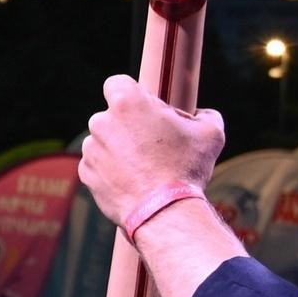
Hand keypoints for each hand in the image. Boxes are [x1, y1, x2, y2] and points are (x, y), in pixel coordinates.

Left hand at [81, 76, 226, 224]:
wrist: (164, 213)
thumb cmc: (186, 169)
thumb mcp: (210, 134)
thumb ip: (205, 115)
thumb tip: (202, 114)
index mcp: (126, 103)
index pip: (117, 83)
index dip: (132, 95)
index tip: (145, 110)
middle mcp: (101, 122)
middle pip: (112, 115)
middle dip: (128, 126)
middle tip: (152, 144)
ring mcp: (91, 149)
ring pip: (104, 141)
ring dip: (119, 149)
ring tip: (144, 168)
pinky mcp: (86, 174)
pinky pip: (98, 165)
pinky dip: (111, 170)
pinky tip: (133, 181)